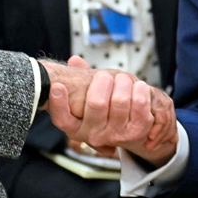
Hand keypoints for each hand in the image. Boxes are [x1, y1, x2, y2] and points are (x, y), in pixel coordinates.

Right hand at [48, 57, 177, 167]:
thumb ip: (78, 76)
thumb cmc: (102, 104)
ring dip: (122, 83)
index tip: (58, 86)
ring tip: (122, 79)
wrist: (127, 124)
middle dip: (102, 81)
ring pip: (119, 102)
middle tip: (104, 75)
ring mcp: (114, 136)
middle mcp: (92, 135)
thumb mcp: (86, 93)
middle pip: (96, 103)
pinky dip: (140, 91)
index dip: (58, 103)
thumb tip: (75, 60)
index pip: (61, 119)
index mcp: (74, 127)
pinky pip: (140, 107)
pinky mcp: (136, 134)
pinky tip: (137, 86)